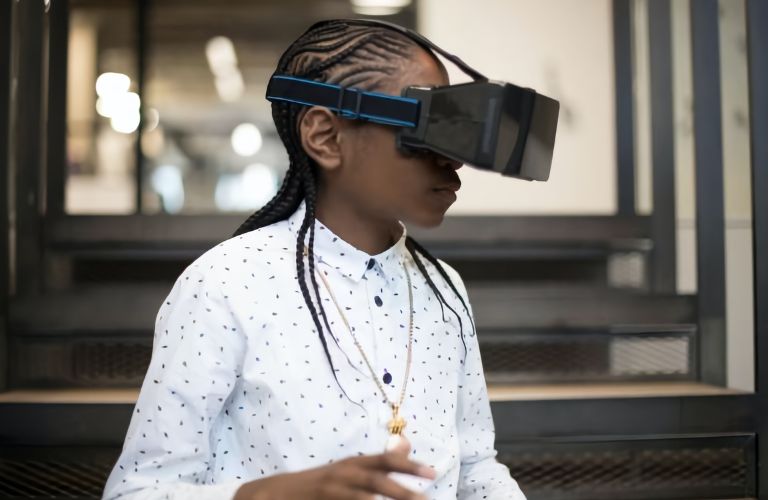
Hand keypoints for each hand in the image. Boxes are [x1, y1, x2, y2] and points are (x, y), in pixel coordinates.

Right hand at [234, 447, 434, 499]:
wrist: (275, 493)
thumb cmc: (321, 482)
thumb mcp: (349, 468)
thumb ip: (378, 461)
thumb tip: (407, 446)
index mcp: (353, 463)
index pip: (385, 461)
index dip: (409, 466)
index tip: (432, 473)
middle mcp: (342, 474)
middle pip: (375, 481)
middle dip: (401, 491)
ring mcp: (330, 490)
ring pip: (361, 498)